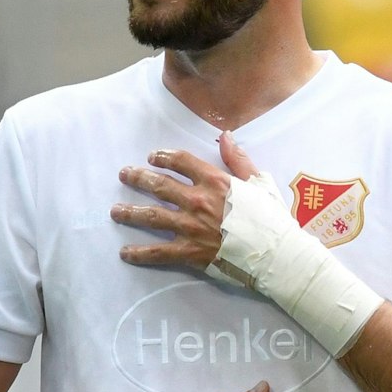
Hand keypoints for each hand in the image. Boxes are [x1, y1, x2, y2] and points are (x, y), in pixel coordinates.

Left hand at [112, 132, 262, 271]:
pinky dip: (140, 253)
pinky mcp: (189, 253)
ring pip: (153, 216)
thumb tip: (225, 136)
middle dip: (139, 178)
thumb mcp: (259, 182)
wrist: (276, 255)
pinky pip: (159, 252)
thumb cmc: (272, 219)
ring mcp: (191, 227)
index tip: (153, 157)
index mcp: (216, 182)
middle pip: (160, 185)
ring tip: (115, 211)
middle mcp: (198, 201)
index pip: (183, 162)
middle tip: (124, 174)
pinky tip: (124, 253)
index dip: (165, 157)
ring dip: (131, 212)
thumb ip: (239, 159)